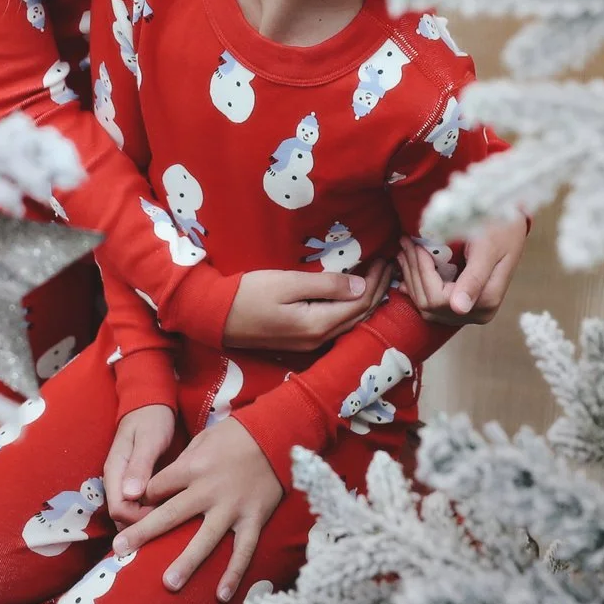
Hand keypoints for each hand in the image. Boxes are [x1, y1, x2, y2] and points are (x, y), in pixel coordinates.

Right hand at [104, 403, 179, 527]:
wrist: (151, 404)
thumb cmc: (151, 419)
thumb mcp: (148, 440)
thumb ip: (139, 466)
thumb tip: (130, 495)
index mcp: (115, 471)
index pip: (118, 510)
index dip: (137, 519)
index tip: (161, 516)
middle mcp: (117, 481)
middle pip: (123, 517)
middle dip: (143, 524)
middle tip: (171, 520)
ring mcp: (126, 483)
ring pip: (131, 513)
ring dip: (149, 519)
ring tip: (174, 519)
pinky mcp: (137, 483)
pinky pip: (141, 504)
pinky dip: (153, 510)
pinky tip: (172, 510)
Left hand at [113, 417, 283, 600]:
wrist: (276, 434)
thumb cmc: (235, 435)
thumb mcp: (202, 439)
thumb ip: (182, 463)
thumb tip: (158, 485)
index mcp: (193, 467)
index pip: (157, 488)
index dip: (142, 499)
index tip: (134, 511)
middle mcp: (208, 490)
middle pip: (170, 514)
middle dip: (143, 533)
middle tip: (119, 549)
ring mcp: (232, 507)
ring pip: (205, 539)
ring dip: (186, 562)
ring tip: (168, 584)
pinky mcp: (253, 518)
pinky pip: (243, 550)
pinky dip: (234, 573)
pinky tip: (221, 595)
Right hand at [221, 266, 390, 351]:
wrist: (215, 316)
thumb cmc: (248, 294)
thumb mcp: (287, 283)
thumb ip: (325, 285)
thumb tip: (361, 286)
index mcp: (318, 325)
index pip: (360, 304)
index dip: (376, 282)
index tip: (384, 259)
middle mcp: (318, 340)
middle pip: (359, 316)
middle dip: (377, 291)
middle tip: (388, 265)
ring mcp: (309, 344)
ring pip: (349, 323)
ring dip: (366, 301)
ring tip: (377, 279)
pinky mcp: (300, 341)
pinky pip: (336, 326)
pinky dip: (351, 310)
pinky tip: (353, 296)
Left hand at [397, 214, 526, 325]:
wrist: (512, 221)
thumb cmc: (502, 228)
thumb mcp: (488, 249)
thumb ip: (474, 279)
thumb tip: (459, 309)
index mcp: (486, 302)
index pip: (438, 298)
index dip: (422, 273)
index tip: (417, 245)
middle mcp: (478, 313)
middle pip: (430, 304)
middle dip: (414, 272)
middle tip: (405, 242)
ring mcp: (469, 311)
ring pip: (426, 305)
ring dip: (412, 277)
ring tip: (406, 250)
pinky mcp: (462, 303)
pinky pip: (432, 303)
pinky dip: (417, 285)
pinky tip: (410, 266)